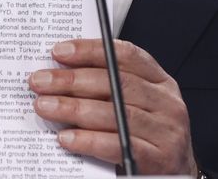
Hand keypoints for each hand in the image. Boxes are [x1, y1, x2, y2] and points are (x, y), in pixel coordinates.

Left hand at [29, 38, 197, 176]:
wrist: (175, 176)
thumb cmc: (148, 137)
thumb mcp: (137, 106)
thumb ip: (109, 88)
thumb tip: (62, 73)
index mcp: (160, 82)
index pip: (126, 56)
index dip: (91, 50)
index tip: (59, 51)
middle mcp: (167, 103)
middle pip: (117, 83)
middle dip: (73, 80)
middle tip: (41, 81)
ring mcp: (166, 132)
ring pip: (116, 113)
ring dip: (74, 108)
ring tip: (45, 106)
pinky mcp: (159, 160)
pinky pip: (118, 145)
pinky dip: (89, 140)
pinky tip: (66, 137)